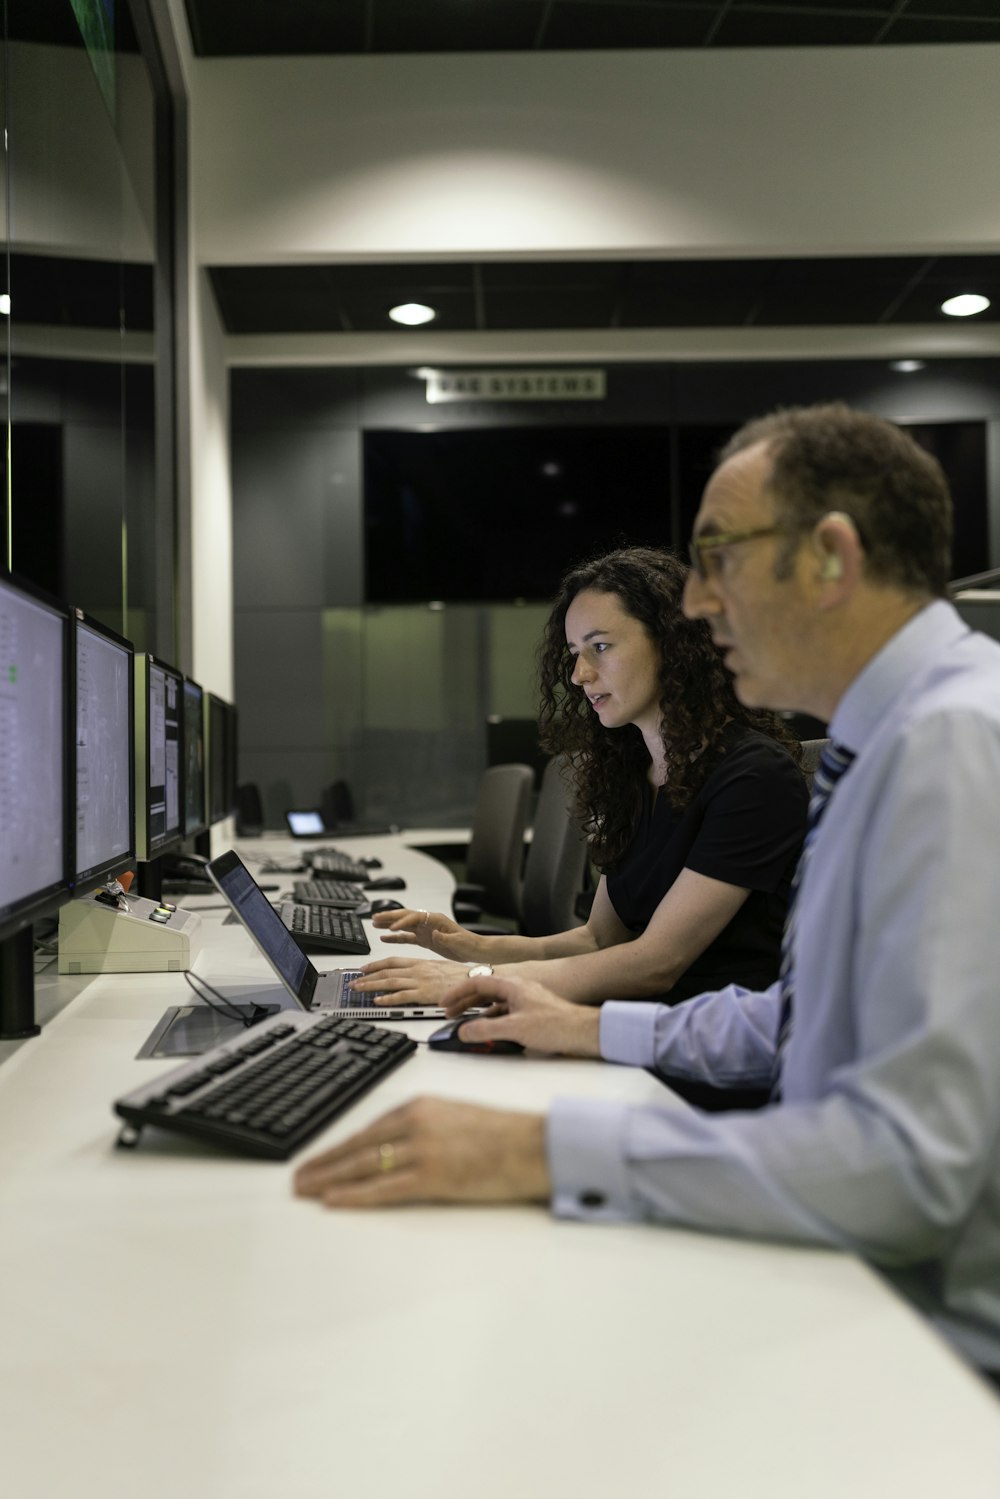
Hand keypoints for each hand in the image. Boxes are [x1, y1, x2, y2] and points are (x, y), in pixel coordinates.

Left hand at [293, 1097, 549, 1206]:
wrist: (535, 1145)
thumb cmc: (504, 1134)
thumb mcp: (456, 1117)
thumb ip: (425, 1127)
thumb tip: (397, 1148)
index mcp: (421, 1105)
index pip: (369, 1128)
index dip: (340, 1146)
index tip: (319, 1157)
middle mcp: (416, 1121)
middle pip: (358, 1145)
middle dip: (324, 1161)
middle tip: (298, 1176)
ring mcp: (422, 1148)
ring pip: (363, 1164)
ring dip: (329, 1177)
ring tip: (305, 1189)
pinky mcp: (432, 1176)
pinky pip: (384, 1187)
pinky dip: (354, 1194)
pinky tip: (333, 1200)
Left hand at [349, 956, 468, 1003]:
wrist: (475, 979)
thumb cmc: (461, 975)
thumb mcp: (440, 967)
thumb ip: (425, 971)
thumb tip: (414, 977)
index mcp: (420, 963)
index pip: (392, 961)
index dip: (376, 965)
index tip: (364, 968)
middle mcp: (417, 970)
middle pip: (386, 972)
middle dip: (367, 976)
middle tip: (354, 981)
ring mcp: (420, 982)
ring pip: (389, 982)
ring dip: (371, 986)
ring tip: (358, 990)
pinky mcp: (424, 994)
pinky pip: (402, 997)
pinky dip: (388, 999)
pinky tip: (378, 1002)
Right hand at [371, 907, 479, 961]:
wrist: (474, 950)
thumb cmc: (469, 944)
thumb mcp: (458, 941)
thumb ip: (446, 937)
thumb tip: (434, 933)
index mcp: (436, 919)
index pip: (414, 917)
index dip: (402, 921)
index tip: (391, 928)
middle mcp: (428, 922)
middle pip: (405, 916)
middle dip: (389, 916)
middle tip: (374, 918)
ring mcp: (425, 930)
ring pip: (402, 925)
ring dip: (388, 924)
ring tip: (374, 923)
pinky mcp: (424, 939)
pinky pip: (406, 937)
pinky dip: (395, 937)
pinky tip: (384, 938)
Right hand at [440, 974, 602, 1057]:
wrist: (583, 1031)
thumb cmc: (557, 1024)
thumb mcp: (515, 1028)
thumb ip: (486, 1030)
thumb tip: (465, 1031)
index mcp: (512, 986)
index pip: (477, 983)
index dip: (457, 992)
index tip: (444, 1002)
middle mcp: (518, 989)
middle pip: (484, 991)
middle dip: (464, 1002)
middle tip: (450, 1013)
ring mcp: (526, 1000)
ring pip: (494, 1002)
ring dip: (478, 1012)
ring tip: (465, 1023)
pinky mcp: (532, 1012)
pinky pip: (505, 1012)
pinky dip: (492, 1019)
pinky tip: (490, 1030)